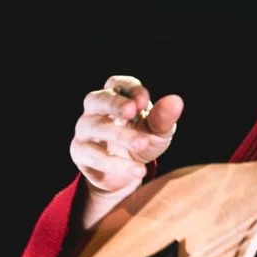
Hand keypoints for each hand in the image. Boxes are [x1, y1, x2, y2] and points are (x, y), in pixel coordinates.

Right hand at [71, 73, 182, 227]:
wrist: (126, 173)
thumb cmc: (142, 141)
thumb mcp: (158, 131)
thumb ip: (164, 118)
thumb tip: (176, 101)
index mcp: (116, 96)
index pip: (118, 83)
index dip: (130, 90)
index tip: (144, 103)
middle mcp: (96, 109)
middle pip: (98, 99)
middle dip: (115, 104)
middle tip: (132, 112)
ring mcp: (85, 130)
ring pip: (96, 127)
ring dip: (120, 135)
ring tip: (142, 144)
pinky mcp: (80, 152)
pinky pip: (94, 155)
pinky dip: (116, 164)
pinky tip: (138, 170)